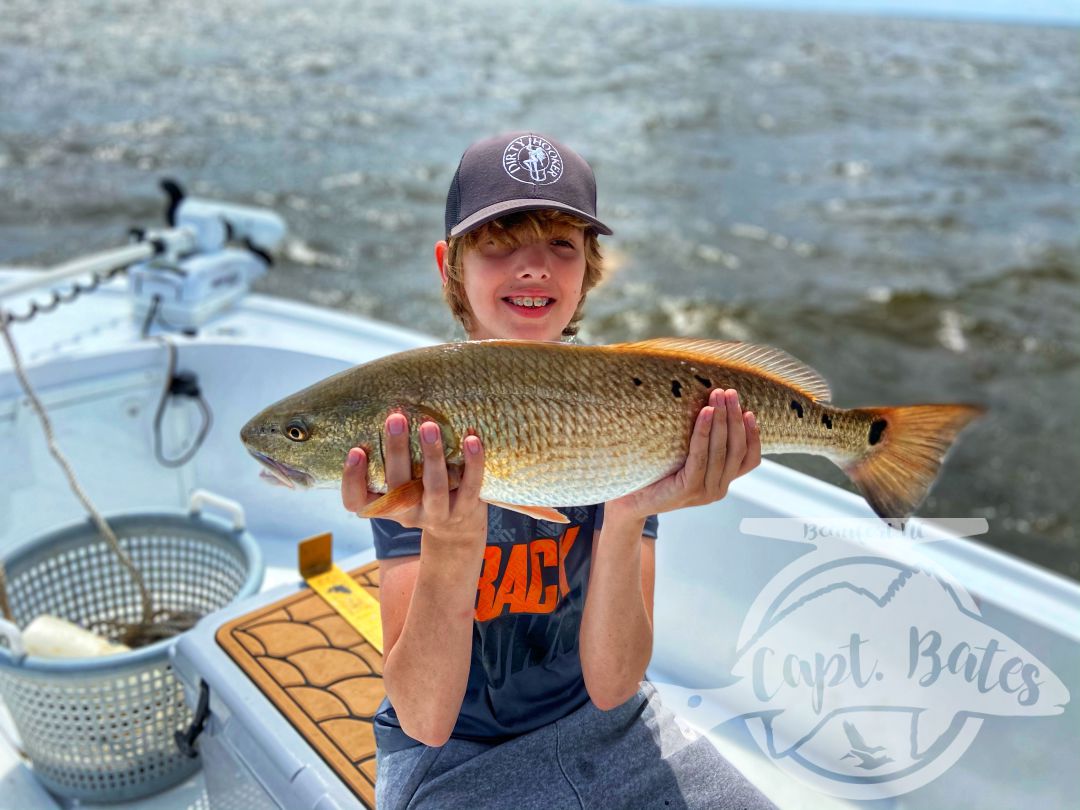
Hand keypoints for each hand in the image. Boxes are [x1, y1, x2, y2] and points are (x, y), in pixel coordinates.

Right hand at [341, 413, 487, 546]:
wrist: (457, 529)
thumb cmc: (420, 493)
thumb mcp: (400, 483)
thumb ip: (391, 460)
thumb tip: (388, 408)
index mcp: (384, 506)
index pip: (356, 501)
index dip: (352, 479)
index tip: (356, 451)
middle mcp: (407, 513)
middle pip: (396, 484)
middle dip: (396, 450)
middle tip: (395, 419)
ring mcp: (437, 514)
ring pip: (434, 487)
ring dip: (432, 454)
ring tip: (429, 426)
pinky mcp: (465, 510)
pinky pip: (470, 485)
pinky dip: (472, 462)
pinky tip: (471, 439)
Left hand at [605, 389, 760, 521]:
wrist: (629, 501)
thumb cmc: (655, 474)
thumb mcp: (685, 458)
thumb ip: (703, 445)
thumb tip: (712, 406)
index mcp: (721, 482)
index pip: (750, 460)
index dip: (753, 435)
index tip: (749, 411)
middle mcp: (718, 489)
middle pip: (736, 450)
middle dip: (735, 417)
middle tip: (730, 392)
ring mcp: (705, 492)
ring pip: (721, 450)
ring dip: (722, 419)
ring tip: (718, 395)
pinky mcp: (689, 489)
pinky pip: (701, 455)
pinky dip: (704, 431)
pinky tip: (705, 412)